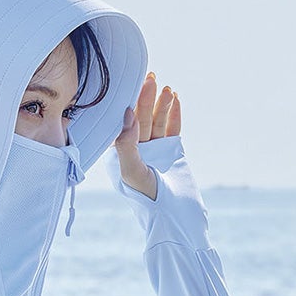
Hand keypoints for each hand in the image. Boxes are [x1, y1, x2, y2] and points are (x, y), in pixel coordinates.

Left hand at [113, 71, 181, 199]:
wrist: (176, 217)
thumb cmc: (148, 199)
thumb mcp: (133, 172)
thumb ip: (127, 145)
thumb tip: (126, 116)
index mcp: (120, 156)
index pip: (122, 126)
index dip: (126, 105)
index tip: (130, 84)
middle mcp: (136, 151)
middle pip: (140, 119)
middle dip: (145, 99)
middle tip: (150, 78)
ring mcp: (154, 150)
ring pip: (157, 122)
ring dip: (162, 105)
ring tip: (167, 89)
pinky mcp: (172, 152)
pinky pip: (172, 129)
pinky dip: (174, 115)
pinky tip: (176, 99)